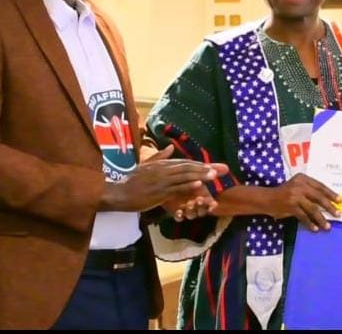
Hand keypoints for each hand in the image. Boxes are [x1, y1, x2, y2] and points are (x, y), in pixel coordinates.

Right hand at [100, 145, 218, 211]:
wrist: (118, 193)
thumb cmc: (131, 181)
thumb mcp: (145, 165)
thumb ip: (159, 156)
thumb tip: (169, 147)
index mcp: (161, 164)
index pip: (184, 163)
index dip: (200, 164)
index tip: (214, 166)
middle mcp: (163, 170)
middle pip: (188, 168)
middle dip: (206, 168)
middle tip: (222, 170)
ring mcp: (161, 181)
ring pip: (184, 176)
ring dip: (200, 175)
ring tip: (213, 175)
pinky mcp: (159, 192)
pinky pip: (175, 188)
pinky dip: (187, 185)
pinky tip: (198, 184)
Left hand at [161, 163, 230, 220]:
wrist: (170, 181)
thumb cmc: (188, 177)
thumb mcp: (200, 173)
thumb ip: (212, 171)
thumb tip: (227, 167)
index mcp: (204, 197)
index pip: (210, 204)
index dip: (211, 205)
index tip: (213, 202)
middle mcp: (196, 205)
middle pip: (201, 211)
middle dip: (201, 207)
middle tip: (199, 201)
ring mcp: (186, 209)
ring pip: (191, 214)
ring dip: (191, 212)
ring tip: (189, 205)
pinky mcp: (176, 211)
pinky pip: (179, 217)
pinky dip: (179, 216)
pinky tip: (178, 212)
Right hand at [268, 173, 339, 231]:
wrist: (267, 199)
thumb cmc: (284, 193)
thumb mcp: (296, 186)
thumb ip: (309, 191)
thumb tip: (328, 203)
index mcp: (303, 178)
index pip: (320, 186)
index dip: (330, 194)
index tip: (339, 200)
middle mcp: (299, 185)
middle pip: (318, 197)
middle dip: (329, 206)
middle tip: (338, 214)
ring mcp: (294, 196)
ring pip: (312, 208)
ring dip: (321, 218)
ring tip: (327, 226)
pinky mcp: (290, 206)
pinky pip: (303, 216)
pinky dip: (310, 223)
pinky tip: (314, 229)